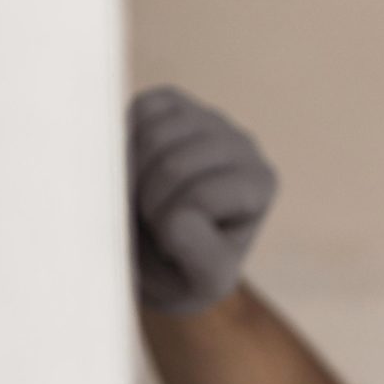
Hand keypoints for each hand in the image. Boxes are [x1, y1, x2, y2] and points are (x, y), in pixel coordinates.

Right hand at [129, 86, 277, 313]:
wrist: (159, 250)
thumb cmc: (186, 269)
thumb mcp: (203, 282)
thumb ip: (201, 259)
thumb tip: (179, 220)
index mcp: (260, 184)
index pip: (200, 200)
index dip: (168, 230)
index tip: (171, 248)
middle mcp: (241, 143)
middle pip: (174, 166)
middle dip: (147, 205)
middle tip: (148, 226)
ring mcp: (205, 117)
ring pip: (151, 138)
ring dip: (130, 179)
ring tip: (140, 202)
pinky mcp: (170, 102)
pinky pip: (135, 112)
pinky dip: (123, 145)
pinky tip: (132, 171)